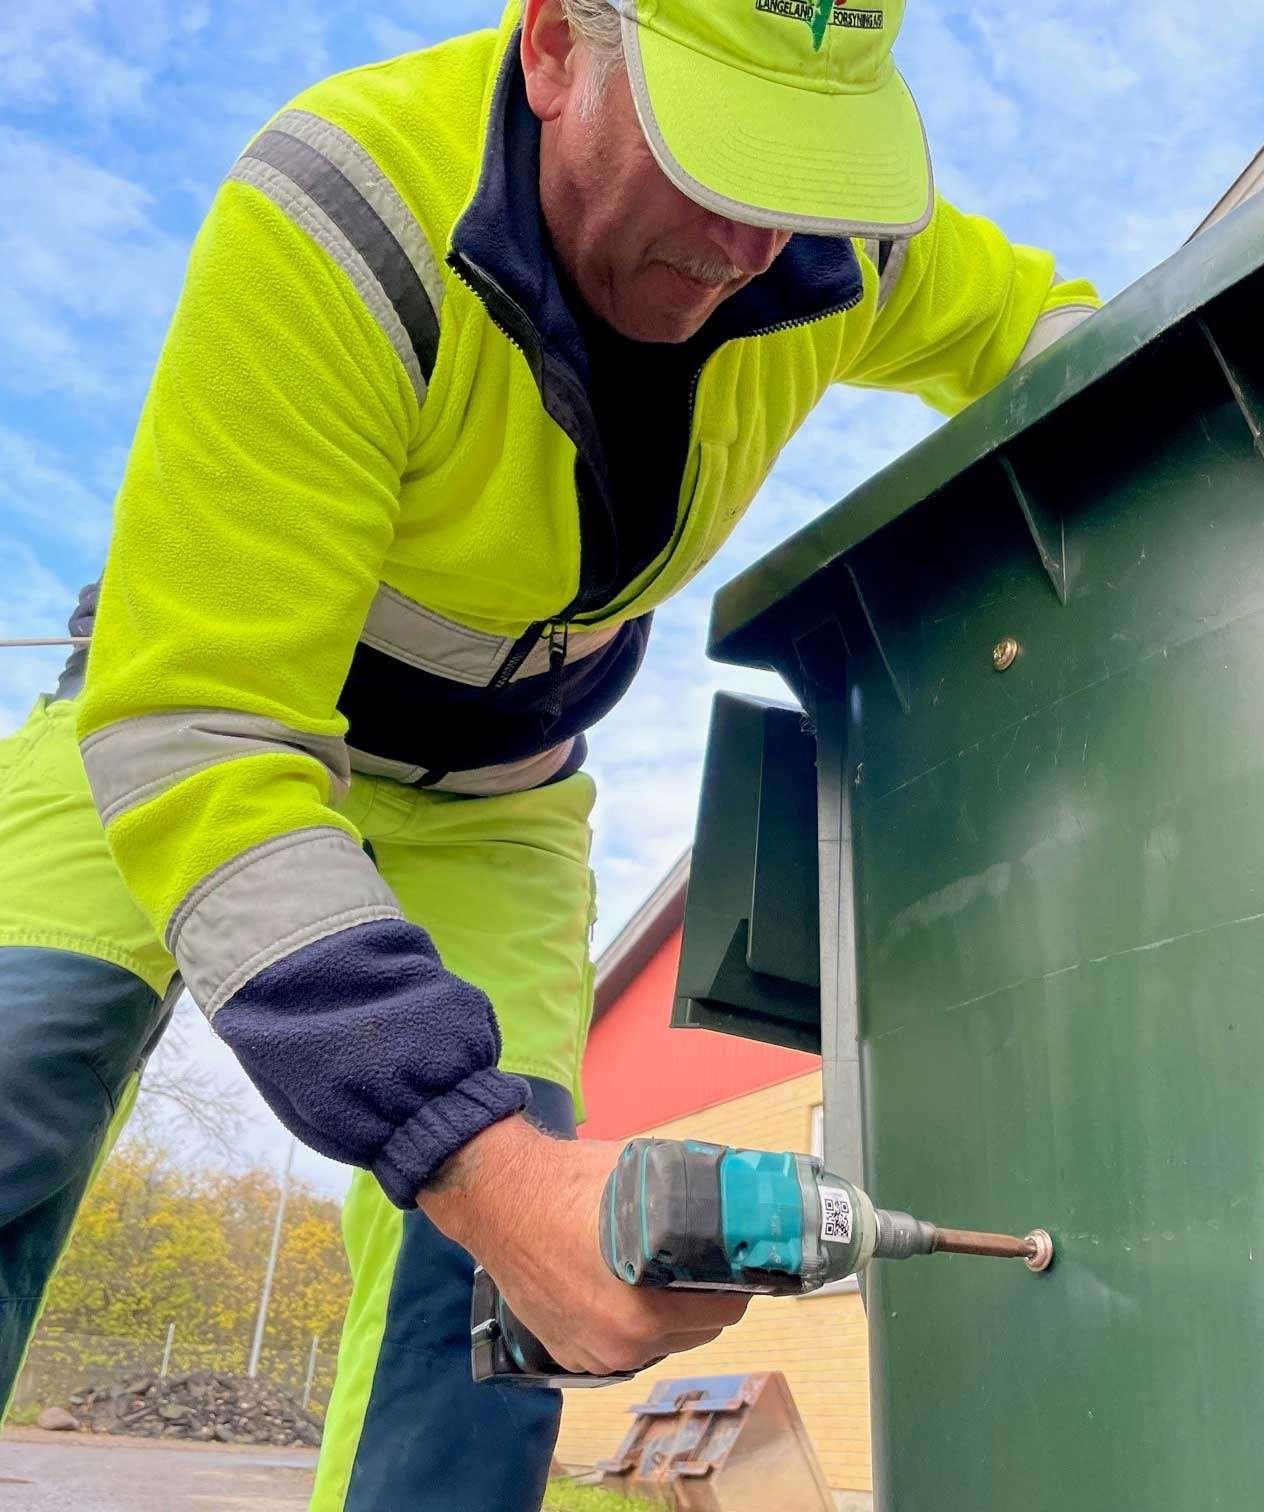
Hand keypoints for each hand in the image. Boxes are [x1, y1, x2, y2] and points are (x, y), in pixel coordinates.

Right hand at [418, 1116, 749, 1375]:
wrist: (498, 1196)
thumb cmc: (569, 1182)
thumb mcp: (646, 1178)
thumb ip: (692, 1198)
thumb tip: (740, 1194)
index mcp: (643, 1311)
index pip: (724, 1308)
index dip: (736, 1279)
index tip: (736, 1258)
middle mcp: (620, 1346)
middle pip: (698, 1329)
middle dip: (706, 1297)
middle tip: (702, 1259)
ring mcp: (590, 1355)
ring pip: (661, 1341)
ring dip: (671, 1313)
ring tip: (662, 1271)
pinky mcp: (567, 1353)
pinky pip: (622, 1346)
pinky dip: (632, 1324)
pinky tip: (625, 1287)